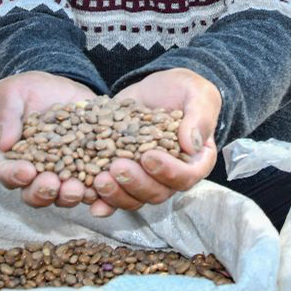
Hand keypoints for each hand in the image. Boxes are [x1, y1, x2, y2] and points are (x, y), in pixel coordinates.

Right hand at [0, 71, 97, 208]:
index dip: (14, 176)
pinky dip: (98, 192)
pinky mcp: (87, 172)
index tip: (26, 171)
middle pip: (35, 193)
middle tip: (52, 184)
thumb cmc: (29, 90)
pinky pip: (92, 189)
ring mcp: (62, 176)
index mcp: (12, 158)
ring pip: (63, 196)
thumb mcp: (12, 93)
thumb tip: (4, 142)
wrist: (63, 88)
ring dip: (70, 196)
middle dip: (43, 192)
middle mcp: (35, 174)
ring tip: (78, 188)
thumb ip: (6, 115)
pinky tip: (104, 185)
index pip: (7, 173)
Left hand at [89, 68, 220, 217]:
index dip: (169, 172)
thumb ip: (199, 116)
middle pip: (158, 193)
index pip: (187, 177)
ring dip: (117, 194)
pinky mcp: (125, 176)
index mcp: (196, 160)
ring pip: (134, 199)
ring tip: (100, 179)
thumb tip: (191, 145)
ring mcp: (147, 178)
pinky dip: (103, 201)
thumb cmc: (181, 89)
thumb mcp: (196, 93)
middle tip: (117, 166)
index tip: (148, 156)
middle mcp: (172, 175)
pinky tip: (91, 199)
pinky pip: (115, 197)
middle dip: (136, 183)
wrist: (152, 88)